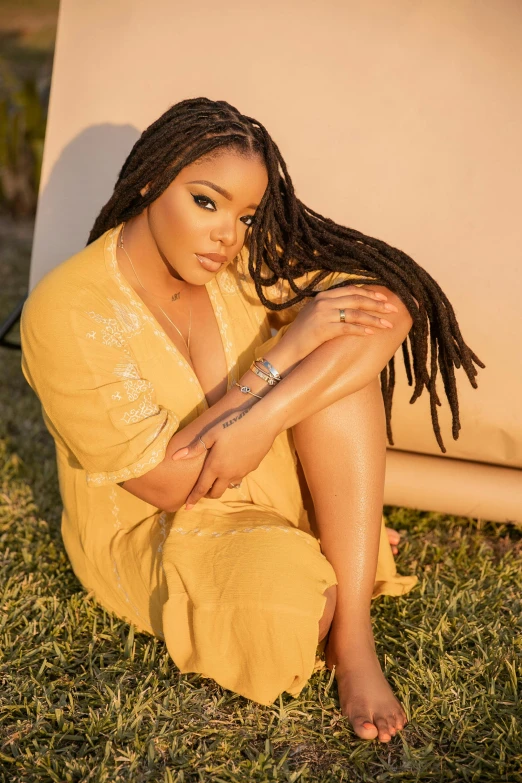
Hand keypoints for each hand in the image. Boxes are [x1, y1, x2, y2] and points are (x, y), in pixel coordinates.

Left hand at [171, 402, 275, 508]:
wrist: (264, 422)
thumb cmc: (234, 423)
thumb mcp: (211, 433)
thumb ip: (194, 448)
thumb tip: (174, 457)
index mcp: (216, 466)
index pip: (201, 488)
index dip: (193, 499)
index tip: (187, 508)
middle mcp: (229, 473)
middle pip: (216, 493)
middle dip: (207, 494)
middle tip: (201, 489)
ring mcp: (242, 472)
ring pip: (229, 485)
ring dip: (221, 484)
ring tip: (216, 475)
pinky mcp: (252, 467)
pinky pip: (239, 476)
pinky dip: (232, 475)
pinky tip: (232, 463)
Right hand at [283, 285, 398, 358]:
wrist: (287, 351)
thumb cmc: (303, 336)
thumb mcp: (315, 315)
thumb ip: (331, 307)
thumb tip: (353, 307)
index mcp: (322, 296)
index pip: (351, 289)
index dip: (369, 293)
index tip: (384, 297)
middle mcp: (323, 302)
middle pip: (356, 299)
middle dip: (377, 304)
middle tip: (393, 309)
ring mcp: (322, 314)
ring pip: (355, 313)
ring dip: (374, 318)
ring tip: (388, 324)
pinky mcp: (322, 329)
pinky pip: (347, 327)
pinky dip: (361, 330)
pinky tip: (372, 333)